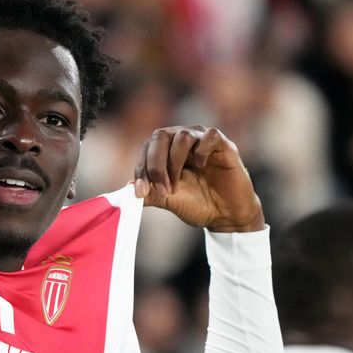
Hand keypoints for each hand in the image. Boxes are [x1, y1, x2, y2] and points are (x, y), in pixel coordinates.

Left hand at [133, 126, 264, 232]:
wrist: (226, 216)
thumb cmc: (198, 204)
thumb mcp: (168, 200)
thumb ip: (149, 194)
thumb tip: (125, 190)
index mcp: (167, 150)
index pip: (147, 147)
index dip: (141, 169)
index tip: (141, 192)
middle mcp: (184, 140)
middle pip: (161, 136)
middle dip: (155, 165)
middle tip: (161, 190)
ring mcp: (204, 140)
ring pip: (182, 136)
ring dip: (175, 163)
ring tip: (177, 186)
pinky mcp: (224, 145)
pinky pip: (210, 135)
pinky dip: (201, 151)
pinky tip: (202, 167)